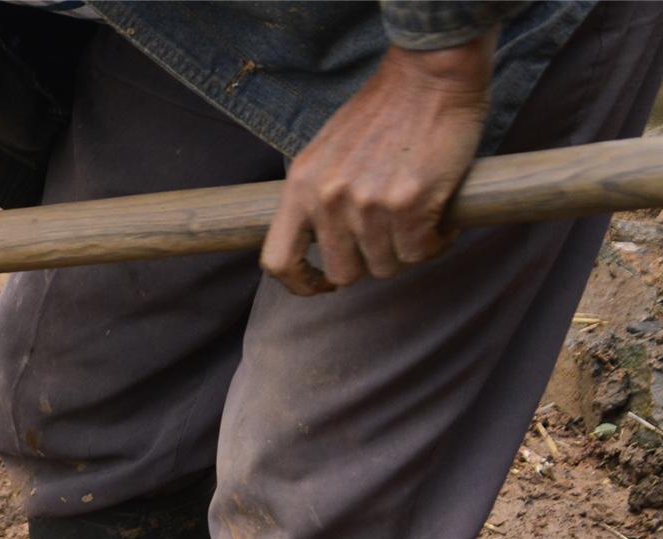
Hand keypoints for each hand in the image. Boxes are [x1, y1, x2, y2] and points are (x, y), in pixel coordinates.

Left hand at [262, 33, 494, 294]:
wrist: (428, 74)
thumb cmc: (383, 112)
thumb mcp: (326, 153)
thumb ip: (317, 195)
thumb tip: (322, 241)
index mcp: (300, 187)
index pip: (277, 260)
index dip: (300, 283)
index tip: (323, 283)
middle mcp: (327, 200)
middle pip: (343, 273)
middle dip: (371, 262)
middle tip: (392, 237)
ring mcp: (365, 204)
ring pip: (385, 266)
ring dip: (408, 250)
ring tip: (420, 220)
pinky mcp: (407, 204)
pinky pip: (419, 253)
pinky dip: (435, 243)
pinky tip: (441, 221)